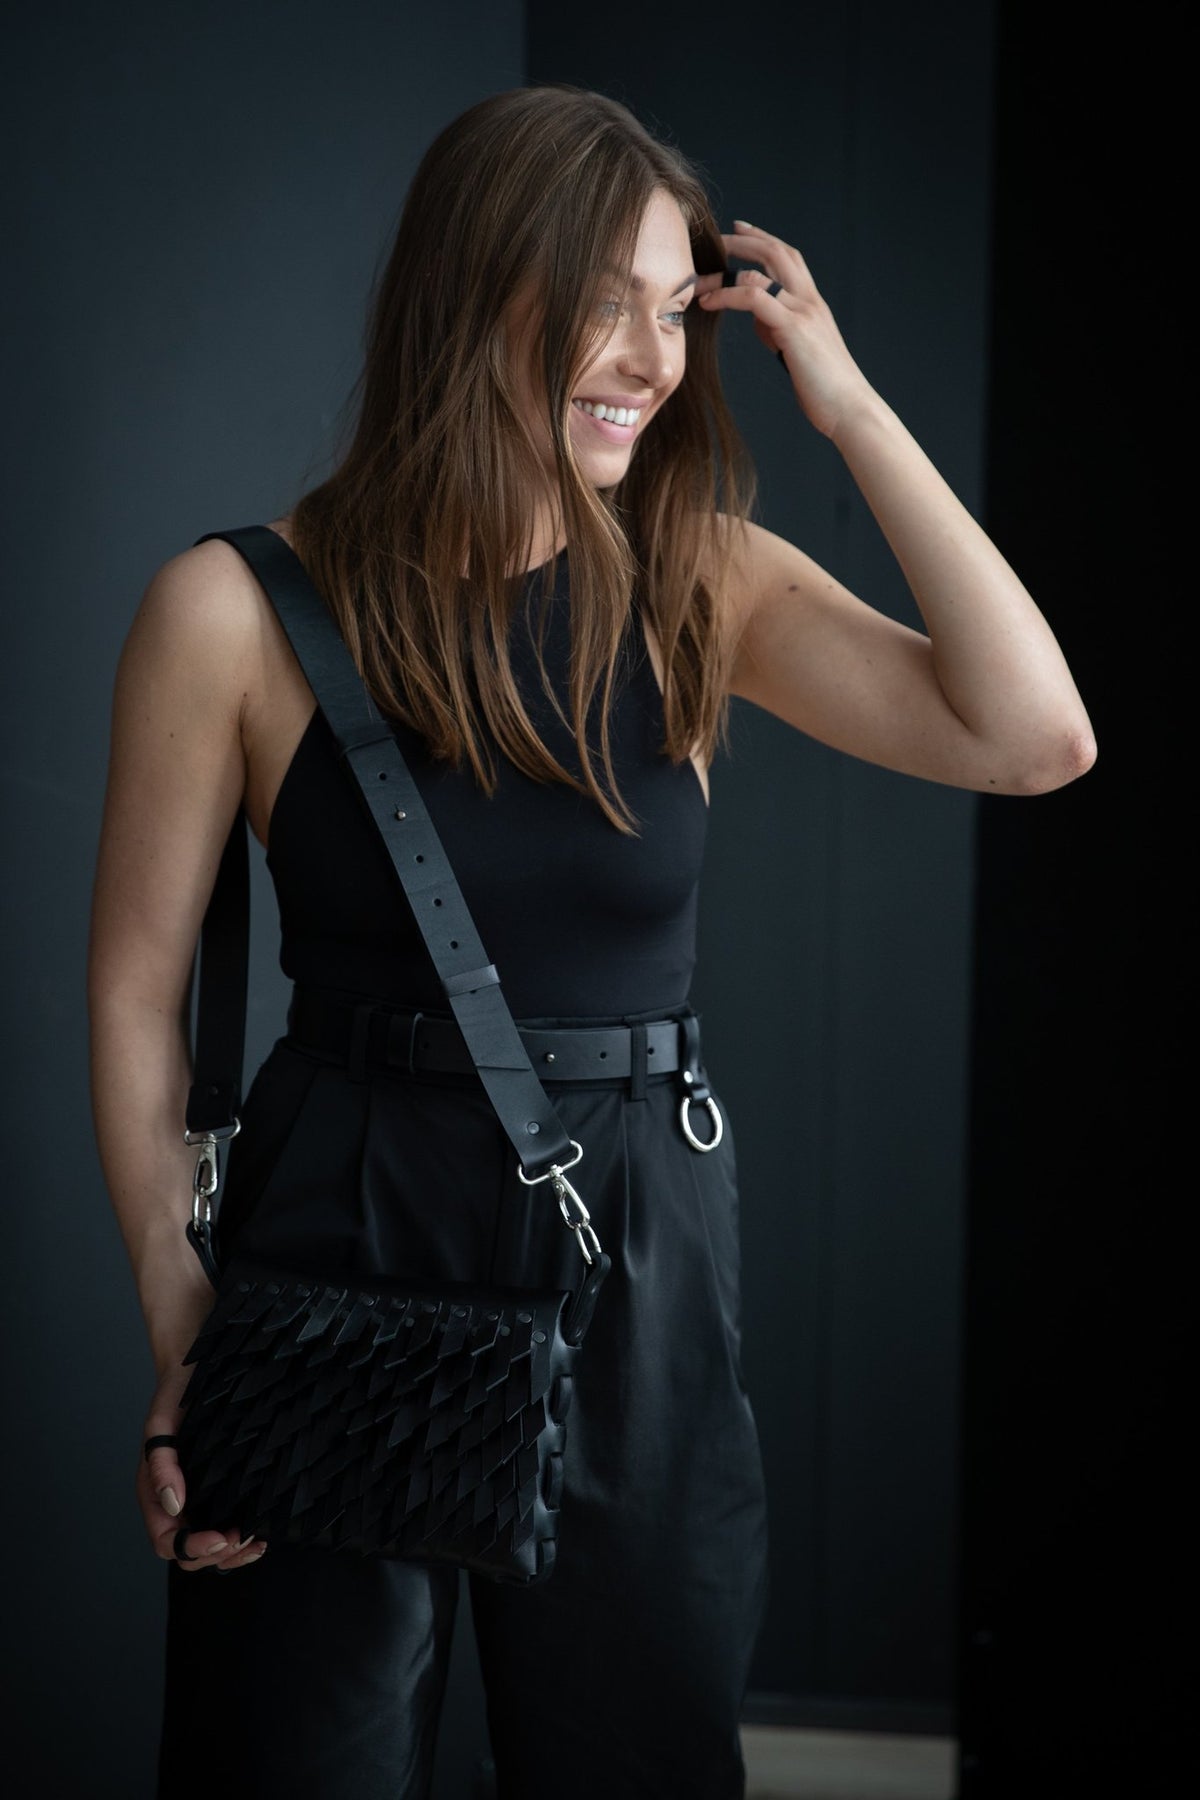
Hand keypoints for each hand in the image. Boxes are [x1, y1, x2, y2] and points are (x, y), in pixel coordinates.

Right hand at [140, 1361, 266, 1573]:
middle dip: (216, 1554)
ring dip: (232, 1554)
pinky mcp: (220, 1492)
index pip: (167, 1541)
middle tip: (244, 1539)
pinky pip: (226, 1527)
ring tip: (256, 1543)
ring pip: (209, 1548)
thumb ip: (162, 1465)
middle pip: (188, 1554)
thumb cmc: (174, 1397)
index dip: (191, 1547)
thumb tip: (173, 1505)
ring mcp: (197, 1501)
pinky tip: (261, 1534)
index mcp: (154, 1494)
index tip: (219, 1538)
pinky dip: (242, 1540)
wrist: (195, 1373)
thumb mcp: (160, 1426)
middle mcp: (175, 1504)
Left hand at [696, 221, 871, 437]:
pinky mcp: (793, 328)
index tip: (738, 230)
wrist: (849, 409)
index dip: (762, 239)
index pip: (788, 257)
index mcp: (813, 303)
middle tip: (713, 238)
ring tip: (699, 280)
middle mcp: (810, 300)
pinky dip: (727, 294)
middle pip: (775, 251)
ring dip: (724, 271)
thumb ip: (779, 330)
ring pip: (761, 270)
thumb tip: (759, 321)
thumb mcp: (799, 351)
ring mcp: (803, 311)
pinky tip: (708, 302)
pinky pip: (754, 297)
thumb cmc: (824, 388)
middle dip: (742, 240)